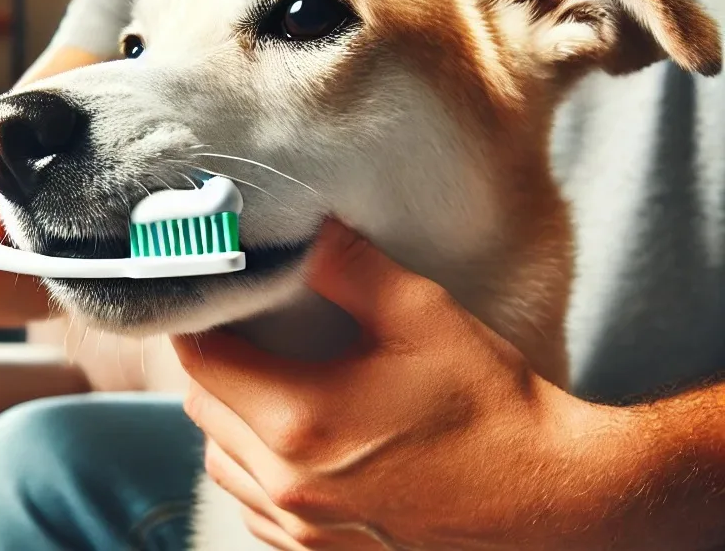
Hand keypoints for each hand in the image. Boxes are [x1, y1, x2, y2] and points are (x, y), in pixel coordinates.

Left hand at [173, 219, 617, 550]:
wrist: (549, 502)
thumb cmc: (491, 406)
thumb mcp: (422, 316)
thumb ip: (350, 266)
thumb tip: (303, 227)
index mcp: (301, 420)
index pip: (201, 361)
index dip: (199, 320)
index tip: (217, 295)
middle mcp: (288, 485)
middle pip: (202, 410)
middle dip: (213, 363)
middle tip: (247, 329)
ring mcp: (303, 529)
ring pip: (220, 462)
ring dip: (228, 419)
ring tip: (267, 382)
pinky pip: (253, 505)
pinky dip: (253, 469)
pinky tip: (292, 443)